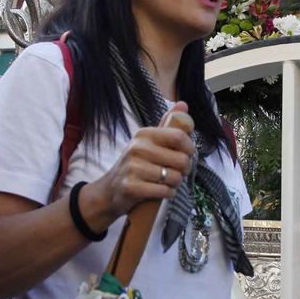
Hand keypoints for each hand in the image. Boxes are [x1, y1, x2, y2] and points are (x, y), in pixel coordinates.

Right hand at [84, 104, 194, 225]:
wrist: (109, 190)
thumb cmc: (135, 165)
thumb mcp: (147, 142)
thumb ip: (166, 124)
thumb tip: (183, 104)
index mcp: (143, 135)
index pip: (179, 137)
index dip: (189, 148)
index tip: (186, 155)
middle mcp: (137, 148)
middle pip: (181, 159)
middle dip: (185, 169)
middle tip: (178, 172)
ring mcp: (133, 168)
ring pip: (174, 177)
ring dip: (176, 183)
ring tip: (168, 182)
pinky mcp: (131, 187)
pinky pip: (164, 191)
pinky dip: (168, 193)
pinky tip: (163, 191)